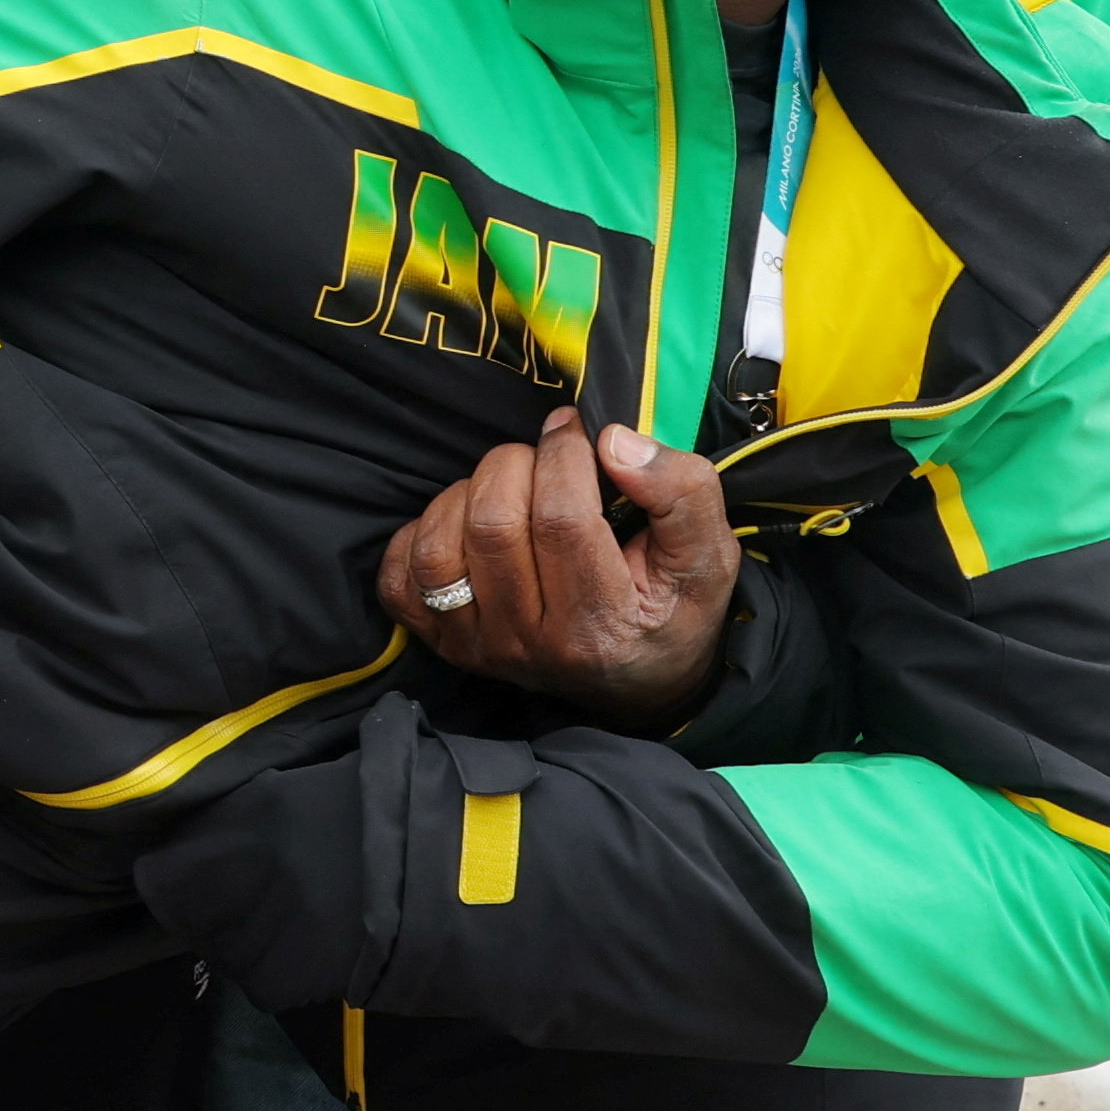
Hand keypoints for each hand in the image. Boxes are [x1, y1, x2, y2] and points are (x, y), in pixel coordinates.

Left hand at [381, 409, 735, 731]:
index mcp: (600, 626)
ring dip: (466, 493)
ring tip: (509, 489)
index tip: (573, 428)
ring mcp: (478, 647)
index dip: (563, 456)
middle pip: (492, 524)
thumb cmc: (671, 610)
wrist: (638, 682)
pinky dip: (421, 534)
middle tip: (543, 458)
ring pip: (437, 546)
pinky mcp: (444, 642)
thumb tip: (614, 442)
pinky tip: (466, 525)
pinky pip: (400, 576)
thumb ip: (682, 495)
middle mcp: (530, 645)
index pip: (561, 519)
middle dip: (515, 465)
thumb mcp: (709, 558)